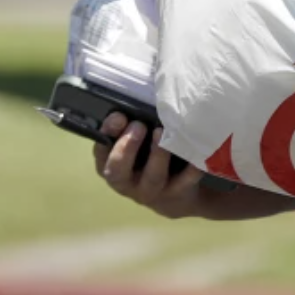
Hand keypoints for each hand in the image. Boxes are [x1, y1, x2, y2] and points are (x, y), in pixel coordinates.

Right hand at [93, 112, 210, 219]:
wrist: (175, 196)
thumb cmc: (149, 161)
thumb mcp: (135, 147)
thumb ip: (131, 129)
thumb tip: (139, 98)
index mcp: (112, 166)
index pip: (101, 151)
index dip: (107, 133)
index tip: (119, 116)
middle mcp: (126, 182)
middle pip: (118, 169)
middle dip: (127, 146)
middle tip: (139, 125)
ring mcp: (151, 191)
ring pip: (152, 176)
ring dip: (157, 154)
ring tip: (162, 132)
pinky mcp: (176, 195)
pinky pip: (184, 181)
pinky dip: (190, 168)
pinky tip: (193, 151)